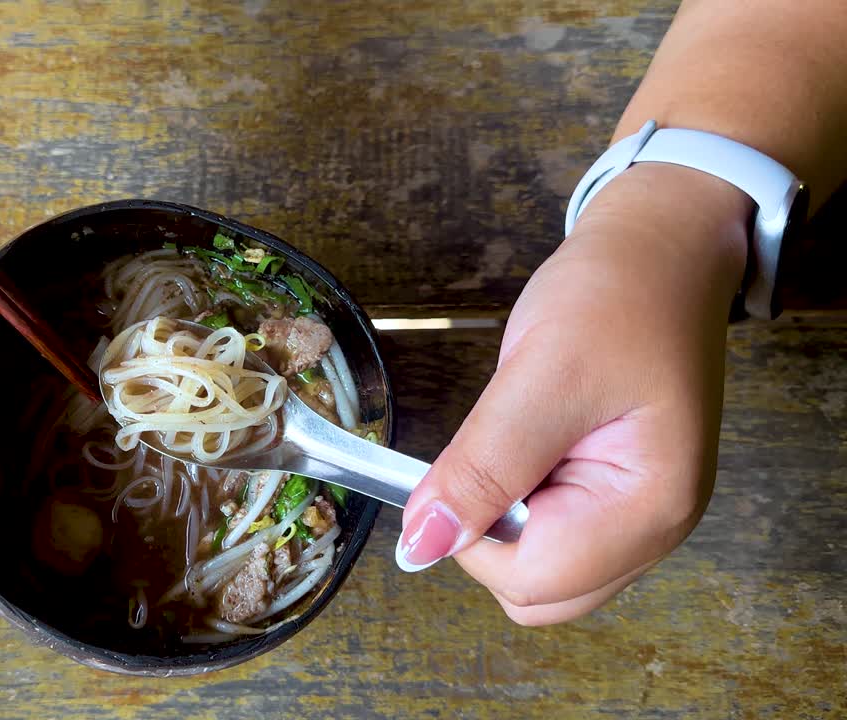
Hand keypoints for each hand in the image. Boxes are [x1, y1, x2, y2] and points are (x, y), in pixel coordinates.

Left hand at [396, 162, 753, 624]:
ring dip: (503, 517)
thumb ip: (481, 469)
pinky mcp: (614, 495)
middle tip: (491, 453)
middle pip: (537, 592)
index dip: (472, 539)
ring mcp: (635, 515)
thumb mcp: (540, 376)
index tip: (458, 473)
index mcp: (650, 509)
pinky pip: (547, 530)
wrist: (659, 249)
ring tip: (521, 437)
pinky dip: (517, 500)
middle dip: (488, 538)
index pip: (532, 582)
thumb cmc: (617, 298)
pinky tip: (529, 442)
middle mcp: (653, 529)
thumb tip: (422, 544)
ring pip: (538, 567)